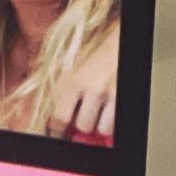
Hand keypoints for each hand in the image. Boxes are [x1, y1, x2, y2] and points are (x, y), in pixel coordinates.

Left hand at [48, 23, 118, 139]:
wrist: (118, 43)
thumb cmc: (95, 59)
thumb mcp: (72, 73)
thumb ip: (62, 97)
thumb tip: (50, 122)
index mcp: (72, 82)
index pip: (59, 119)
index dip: (59, 129)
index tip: (59, 132)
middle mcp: (92, 87)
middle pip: (82, 125)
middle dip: (83, 122)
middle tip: (86, 113)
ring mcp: (111, 93)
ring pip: (101, 128)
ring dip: (100, 124)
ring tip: (100, 110)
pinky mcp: (125, 97)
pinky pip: (116, 124)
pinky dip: (113, 121)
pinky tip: (110, 109)